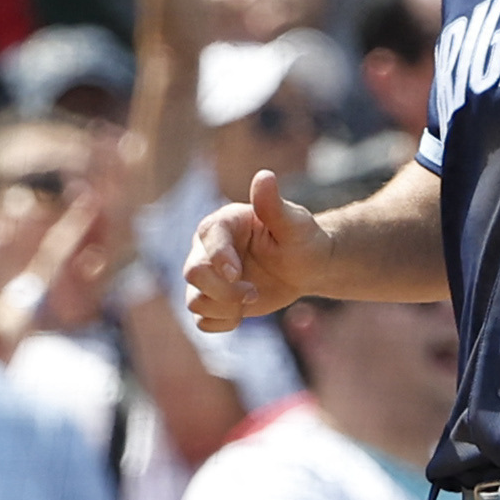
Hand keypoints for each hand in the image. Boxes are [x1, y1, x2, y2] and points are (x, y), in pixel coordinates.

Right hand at [185, 167, 328, 329]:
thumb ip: (273, 203)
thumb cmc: (301, 239)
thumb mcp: (293, 222)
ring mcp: (209, 276)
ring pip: (195, 301)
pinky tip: (244, 314)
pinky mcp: (213, 300)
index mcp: (222, 224)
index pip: (206, 241)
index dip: (219, 260)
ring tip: (253, 299)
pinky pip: (202, 321)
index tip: (238, 275)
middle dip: (224, 291)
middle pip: (193, 273)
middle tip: (254, 293)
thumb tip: (264, 176)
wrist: (306, 266)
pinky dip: (222, 323)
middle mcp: (207, 249)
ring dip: (225, 309)